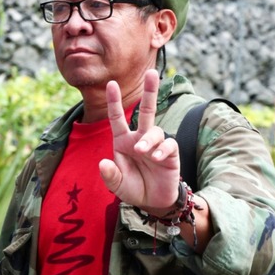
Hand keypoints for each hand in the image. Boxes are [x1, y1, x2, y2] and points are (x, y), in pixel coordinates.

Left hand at [98, 69, 180, 214]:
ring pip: (155, 130)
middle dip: (149, 91)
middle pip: (146, 110)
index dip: (114, 101)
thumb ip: (109, 175)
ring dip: (148, 139)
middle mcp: (139, 138)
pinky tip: (158, 158)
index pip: (117, 118)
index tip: (111, 83)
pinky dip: (163, 149)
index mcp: (122, 141)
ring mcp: (156, 145)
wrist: (152, 202)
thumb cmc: (132, 188)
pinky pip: (169, 144)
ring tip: (143, 152)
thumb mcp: (116, 184)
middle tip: (153, 72)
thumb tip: (103, 163)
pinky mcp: (170, 154)